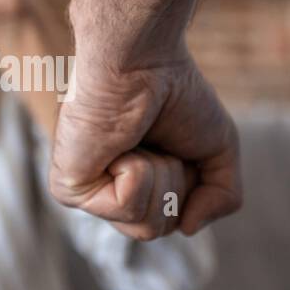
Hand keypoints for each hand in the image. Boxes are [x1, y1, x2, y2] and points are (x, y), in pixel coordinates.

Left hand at [50, 0, 241, 238]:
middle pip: (158, 230)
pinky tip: (119, 143)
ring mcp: (84, 193)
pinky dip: (137, 172)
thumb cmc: (173, 91)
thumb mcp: (219, 151)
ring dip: (159, 175)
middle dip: (174, 184)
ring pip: (145, 226)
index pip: (170, 223)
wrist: (140, 58)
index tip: (174, 141)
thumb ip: (222, 198)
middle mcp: (103, 192)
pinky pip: (126, 207)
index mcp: (132, 187)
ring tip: (136, 139)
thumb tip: (187, 229)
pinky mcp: (68, 189)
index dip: (189, 184)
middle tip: (156, 140)